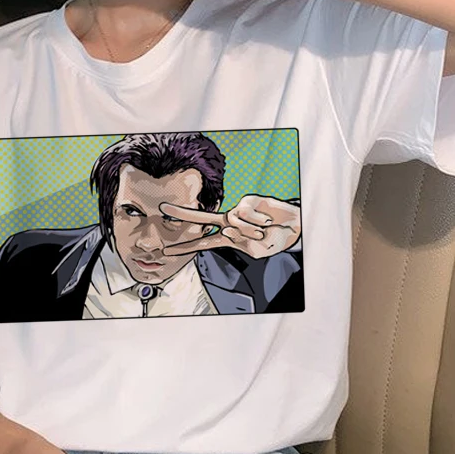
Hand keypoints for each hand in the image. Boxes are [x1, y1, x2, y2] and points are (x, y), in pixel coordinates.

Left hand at [160, 195, 300, 258]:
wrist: (292, 227)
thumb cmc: (274, 240)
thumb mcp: (257, 250)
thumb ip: (241, 242)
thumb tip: (227, 226)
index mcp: (228, 238)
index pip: (203, 243)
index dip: (185, 248)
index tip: (166, 253)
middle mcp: (229, 223)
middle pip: (201, 218)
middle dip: (182, 213)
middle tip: (162, 208)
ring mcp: (236, 211)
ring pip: (232, 220)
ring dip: (251, 229)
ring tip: (264, 231)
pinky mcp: (246, 201)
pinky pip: (245, 212)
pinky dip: (257, 220)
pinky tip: (266, 221)